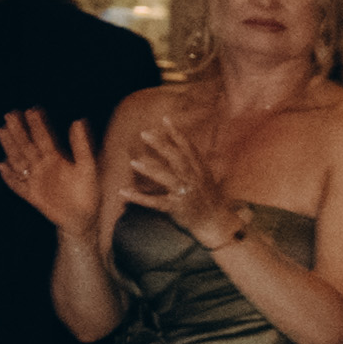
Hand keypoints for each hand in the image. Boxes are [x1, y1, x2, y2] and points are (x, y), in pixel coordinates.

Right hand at [0, 109, 102, 236]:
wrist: (84, 217)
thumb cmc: (88, 191)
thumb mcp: (87, 166)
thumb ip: (81, 146)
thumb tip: (78, 121)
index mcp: (56, 158)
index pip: (44, 138)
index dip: (38, 125)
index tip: (32, 110)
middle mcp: (43, 167)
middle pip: (27, 146)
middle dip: (19, 131)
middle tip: (10, 114)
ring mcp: (36, 180)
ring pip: (19, 161)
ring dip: (10, 147)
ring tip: (2, 131)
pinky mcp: (32, 195)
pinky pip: (18, 185)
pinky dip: (10, 176)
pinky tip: (2, 165)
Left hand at [117, 107, 223, 232]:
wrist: (218, 224)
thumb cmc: (210, 199)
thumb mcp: (206, 178)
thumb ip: (194, 163)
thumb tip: (180, 146)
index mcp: (201, 170)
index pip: (189, 148)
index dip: (177, 133)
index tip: (165, 119)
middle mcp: (195, 179)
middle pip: (178, 159)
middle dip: (162, 145)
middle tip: (144, 133)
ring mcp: (186, 194)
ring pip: (168, 179)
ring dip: (151, 170)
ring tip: (134, 162)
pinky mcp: (177, 209)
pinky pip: (155, 202)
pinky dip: (139, 198)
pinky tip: (123, 192)